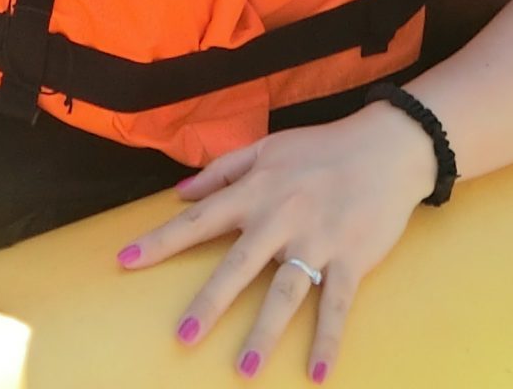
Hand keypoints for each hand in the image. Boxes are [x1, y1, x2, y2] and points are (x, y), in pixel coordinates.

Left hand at [117, 102, 434, 380]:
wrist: (388, 145)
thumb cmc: (323, 147)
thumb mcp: (268, 146)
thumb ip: (222, 170)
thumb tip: (179, 192)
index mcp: (257, 190)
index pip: (200, 219)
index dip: (161, 240)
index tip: (124, 261)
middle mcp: (281, 217)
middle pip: (238, 264)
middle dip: (209, 301)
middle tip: (182, 336)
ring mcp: (317, 240)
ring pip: (285, 291)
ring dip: (264, 331)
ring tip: (243, 368)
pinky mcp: (351, 258)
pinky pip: (336, 305)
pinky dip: (327, 340)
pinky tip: (317, 374)